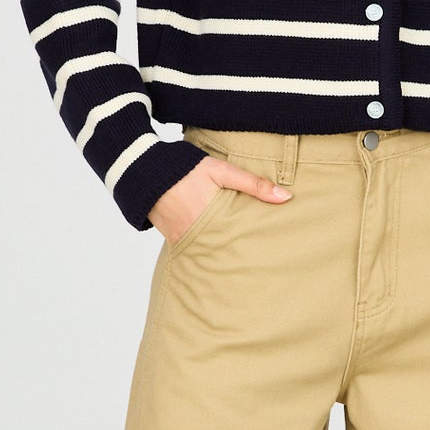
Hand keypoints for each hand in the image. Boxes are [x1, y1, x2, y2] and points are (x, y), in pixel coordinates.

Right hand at [147, 158, 292, 244]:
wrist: (142, 170)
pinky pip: (195, 248)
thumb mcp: (221, 171)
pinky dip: (208, 248)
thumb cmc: (185, 168)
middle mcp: (198, 234)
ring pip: (212, 251)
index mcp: (213, 219)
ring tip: (246, 257)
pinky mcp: (174, 239)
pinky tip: (221, 249)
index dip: (257, 248)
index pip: (242, 240)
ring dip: (226, 252)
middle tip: (265, 261)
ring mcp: (184, 239)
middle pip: (228, 251)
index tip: (273, 254)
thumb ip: (253, 184)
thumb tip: (286, 197)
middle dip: (244, 255)